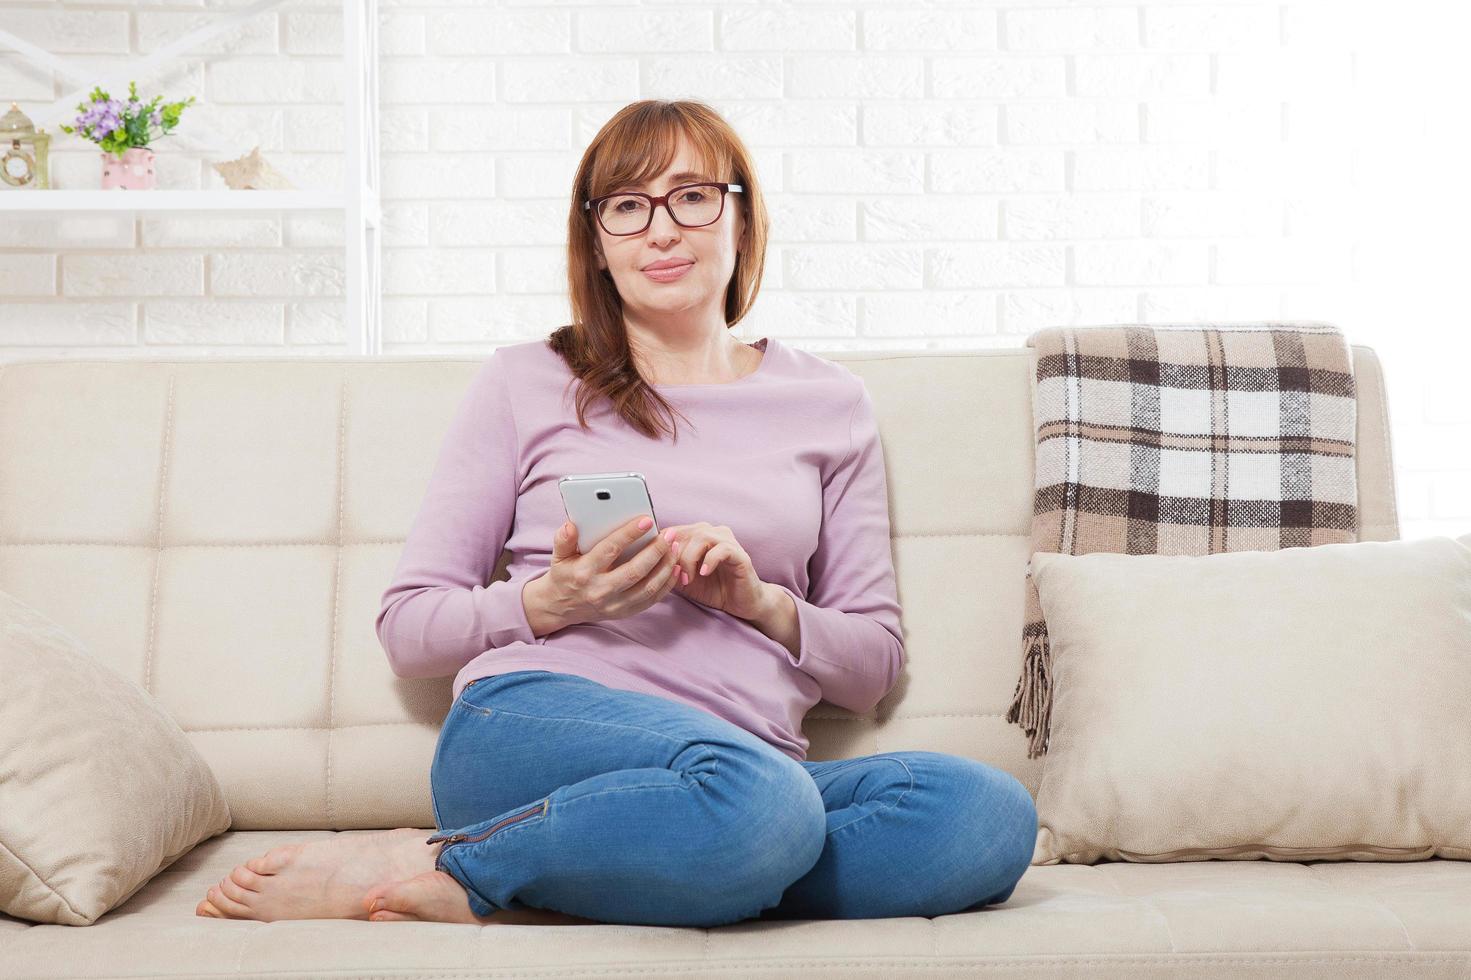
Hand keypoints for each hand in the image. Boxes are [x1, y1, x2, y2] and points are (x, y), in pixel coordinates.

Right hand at [542, 515, 682, 627]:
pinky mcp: (624, 612)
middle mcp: (600, 591)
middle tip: (669, 534)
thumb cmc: (564, 575)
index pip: (610, 550)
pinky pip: (651, 599)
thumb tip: (570, 525)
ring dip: (665, 567)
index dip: (630, 534)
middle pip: (635, 570)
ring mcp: (614, 605)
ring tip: (675, 548)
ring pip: (647, 586)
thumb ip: (563, 539)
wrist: (561, 607)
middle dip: (656, 550)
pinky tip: (675, 568)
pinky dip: (667, 584)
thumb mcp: (559, 556)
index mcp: (584, 573)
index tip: (647, 520)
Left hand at [661, 522, 768, 620]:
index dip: (660, 546)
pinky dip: (709, 561)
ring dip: (690, 559)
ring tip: (688, 579)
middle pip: (684, 532)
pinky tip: (704, 574)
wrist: (741, 603)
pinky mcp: (740, 554)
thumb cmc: (712, 589)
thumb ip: (667, 567)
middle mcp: (711, 532)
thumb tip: (644, 561)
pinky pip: (722, 549)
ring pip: (701, 537)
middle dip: (674, 555)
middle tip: (674, 576)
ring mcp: (727, 541)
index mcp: (696, 535)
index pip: (672, 530)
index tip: (654, 565)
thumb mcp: (682, 578)